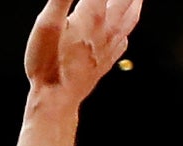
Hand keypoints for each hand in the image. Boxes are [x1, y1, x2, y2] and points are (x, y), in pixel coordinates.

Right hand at [23, 0, 139, 100]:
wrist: (57, 98)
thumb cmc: (49, 64)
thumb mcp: (46, 25)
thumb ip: (61, 0)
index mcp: (92, 16)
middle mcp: (106, 28)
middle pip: (126, 0)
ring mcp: (110, 45)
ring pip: (130, 18)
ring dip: (136, 4)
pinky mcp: (107, 60)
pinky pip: (124, 40)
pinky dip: (126, 30)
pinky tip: (123, 30)